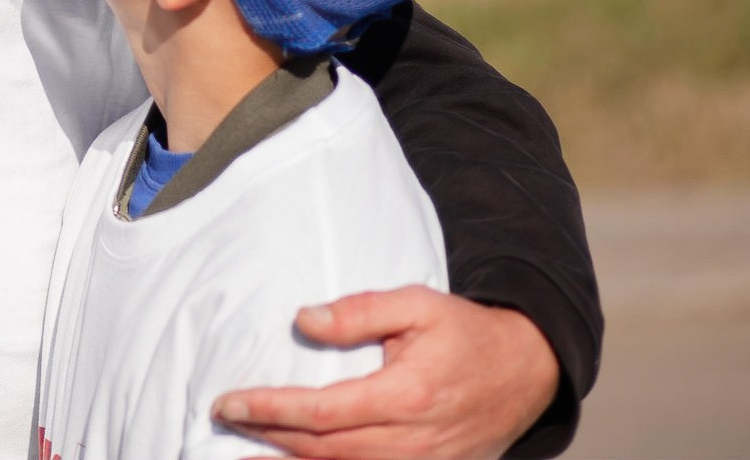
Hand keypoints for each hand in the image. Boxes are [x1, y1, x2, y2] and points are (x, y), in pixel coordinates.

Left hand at [212, 286, 557, 459]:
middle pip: (324, 450)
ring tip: (245, 453)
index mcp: (405, 396)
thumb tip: (304, 320)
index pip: (322, 412)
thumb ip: (360, 311)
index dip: (271, 411)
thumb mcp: (418, 304)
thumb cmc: (465, 333)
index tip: (229, 402)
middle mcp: (411, 441)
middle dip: (268, 437)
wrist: (525, 373)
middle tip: (225, 419)